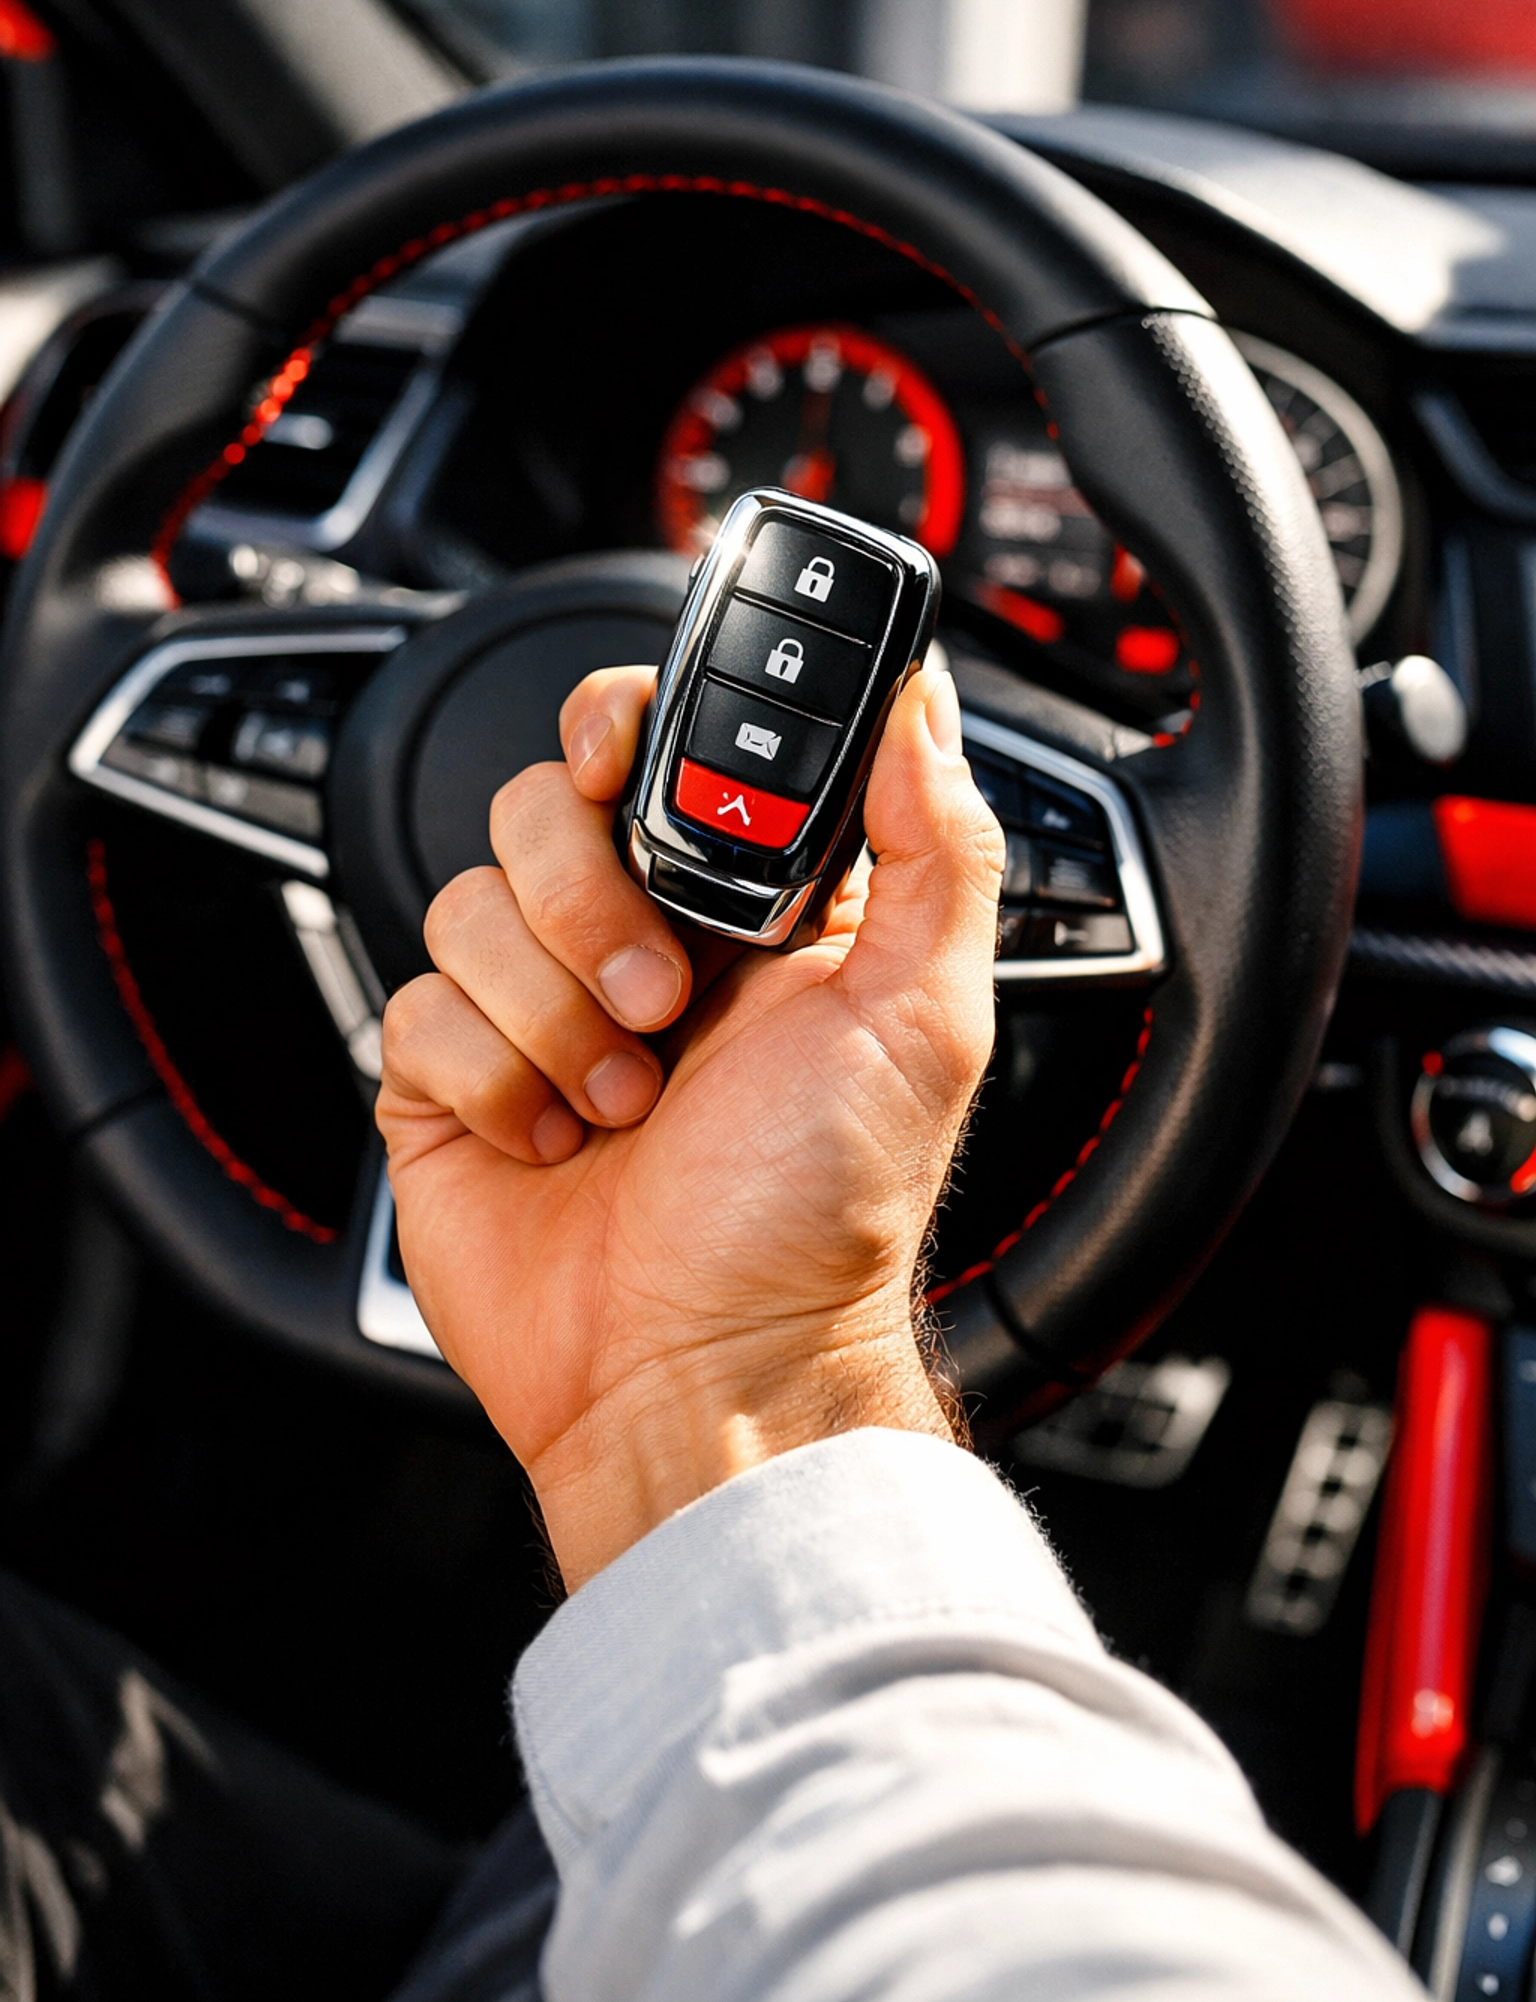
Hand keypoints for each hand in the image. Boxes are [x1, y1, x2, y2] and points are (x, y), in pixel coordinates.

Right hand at [376, 666, 1003, 1590]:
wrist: (706, 1372)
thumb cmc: (822, 1216)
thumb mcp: (924, 1016)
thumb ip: (936, 843)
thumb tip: (926, 699)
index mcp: (741, 907)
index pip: (654, 746)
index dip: (621, 728)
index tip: (619, 762)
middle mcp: (634, 942)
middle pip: (540, 807)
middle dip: (588, 901)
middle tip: (661, 1003)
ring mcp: (537, 1010)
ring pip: (468, 901)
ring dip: (550, 1009)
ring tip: (623, 1099)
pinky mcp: (453, 1081)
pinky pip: (416, 1005)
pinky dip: (488, 1077)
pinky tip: (554, 1139)